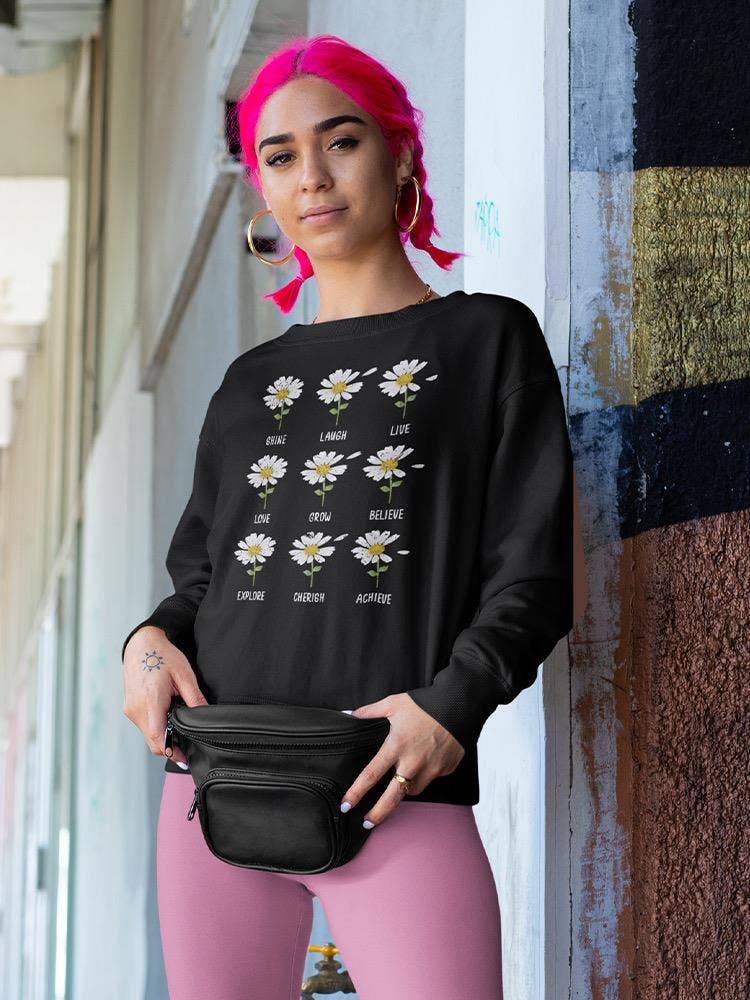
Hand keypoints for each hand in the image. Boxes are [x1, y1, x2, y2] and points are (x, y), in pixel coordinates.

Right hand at [122, 626, 207, 766]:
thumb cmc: (163, 656)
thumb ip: (194, 698)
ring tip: (180, 729)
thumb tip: (206, 717)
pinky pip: (144, 726)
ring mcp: (131, 710)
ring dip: (163, 738)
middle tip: (188, 749)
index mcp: (150, 701)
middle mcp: (136, 709)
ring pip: (148, 736)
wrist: (141, 644)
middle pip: (153, 742)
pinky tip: (168, 719)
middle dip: (170, 747)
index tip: (185, 759)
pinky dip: (156, 728)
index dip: (172, 751)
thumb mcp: (184, 675)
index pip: (158, 738)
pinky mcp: (130, 709)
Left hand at [341, 693, 465, 827]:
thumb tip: (348, 714)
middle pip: (392, 796)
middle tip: (367, 823)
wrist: (458, 705)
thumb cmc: (424, 703)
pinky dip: (425, 775)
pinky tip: (425, 762)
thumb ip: (369, 711)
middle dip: (378, 813)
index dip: (356, 792)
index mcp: (396, 746)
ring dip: (404, 788)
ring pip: (413, 789)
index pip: (371, 774)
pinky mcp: (446, 769)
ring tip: (400, 780)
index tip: (346, 805)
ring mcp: (431, 768)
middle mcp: (413, 761)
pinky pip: (431, 778)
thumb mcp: (393, 703)